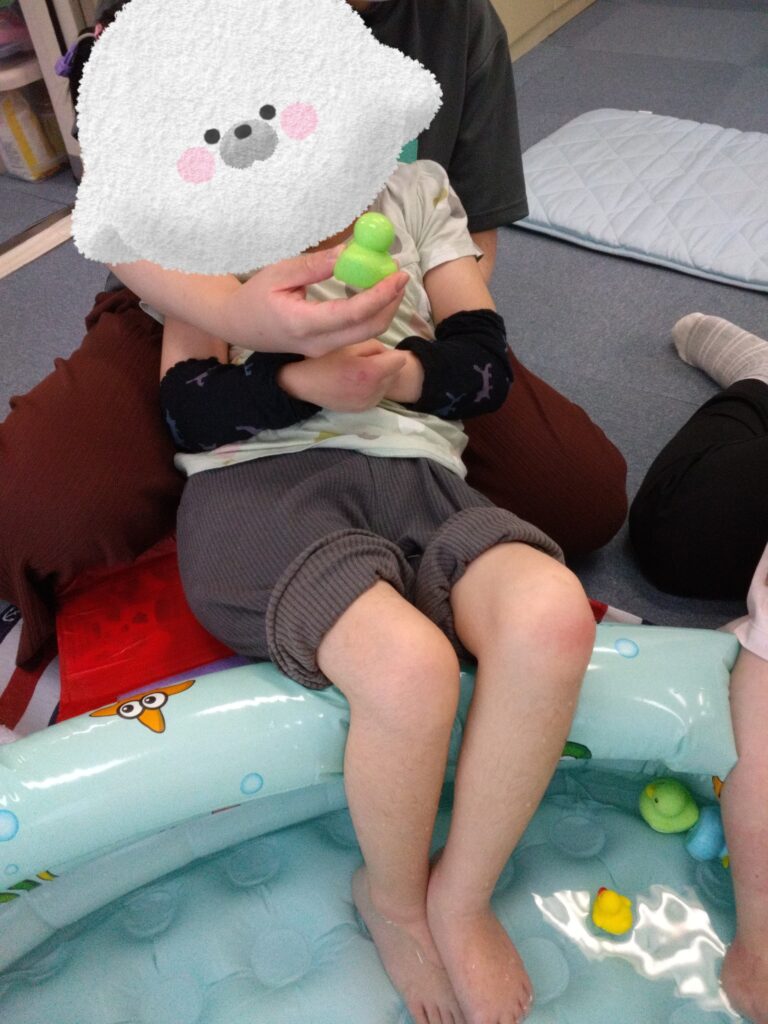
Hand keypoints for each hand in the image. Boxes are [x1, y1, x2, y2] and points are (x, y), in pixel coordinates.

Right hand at [225, 248, 408, 356]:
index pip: (353, 313)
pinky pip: (356, 333)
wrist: (239, 326)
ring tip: (389, 280)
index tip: (398, 274)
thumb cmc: (255, 296)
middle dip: (391, 303)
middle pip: (369, 329)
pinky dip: (371, 314)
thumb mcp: (280, 273)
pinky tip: (372, 293)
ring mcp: (323, 350)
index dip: (380, 295)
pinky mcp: (327, 349)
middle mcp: (317, 343)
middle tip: (399, 276)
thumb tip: (349, 252)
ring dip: (384, 309)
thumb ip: (316, 265)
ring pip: (366, 334)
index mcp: (303, 323)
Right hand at [278, 340, 407, 411]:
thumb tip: (388, 354)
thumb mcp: (348, 343)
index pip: (399, 360)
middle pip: (395, 373)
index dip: (390, 352)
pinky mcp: (362, 410)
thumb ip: (374, 345)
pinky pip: (377, 395)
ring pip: (387, 385)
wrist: (302, 384)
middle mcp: (373, 391)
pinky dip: (372, 388)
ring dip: (380, 377)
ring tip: (358, 371)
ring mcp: (368, 403)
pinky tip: (355, 383)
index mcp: (370, 372)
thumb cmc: (322, 359)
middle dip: (385, 365)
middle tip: (364, 360)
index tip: (375, 351)